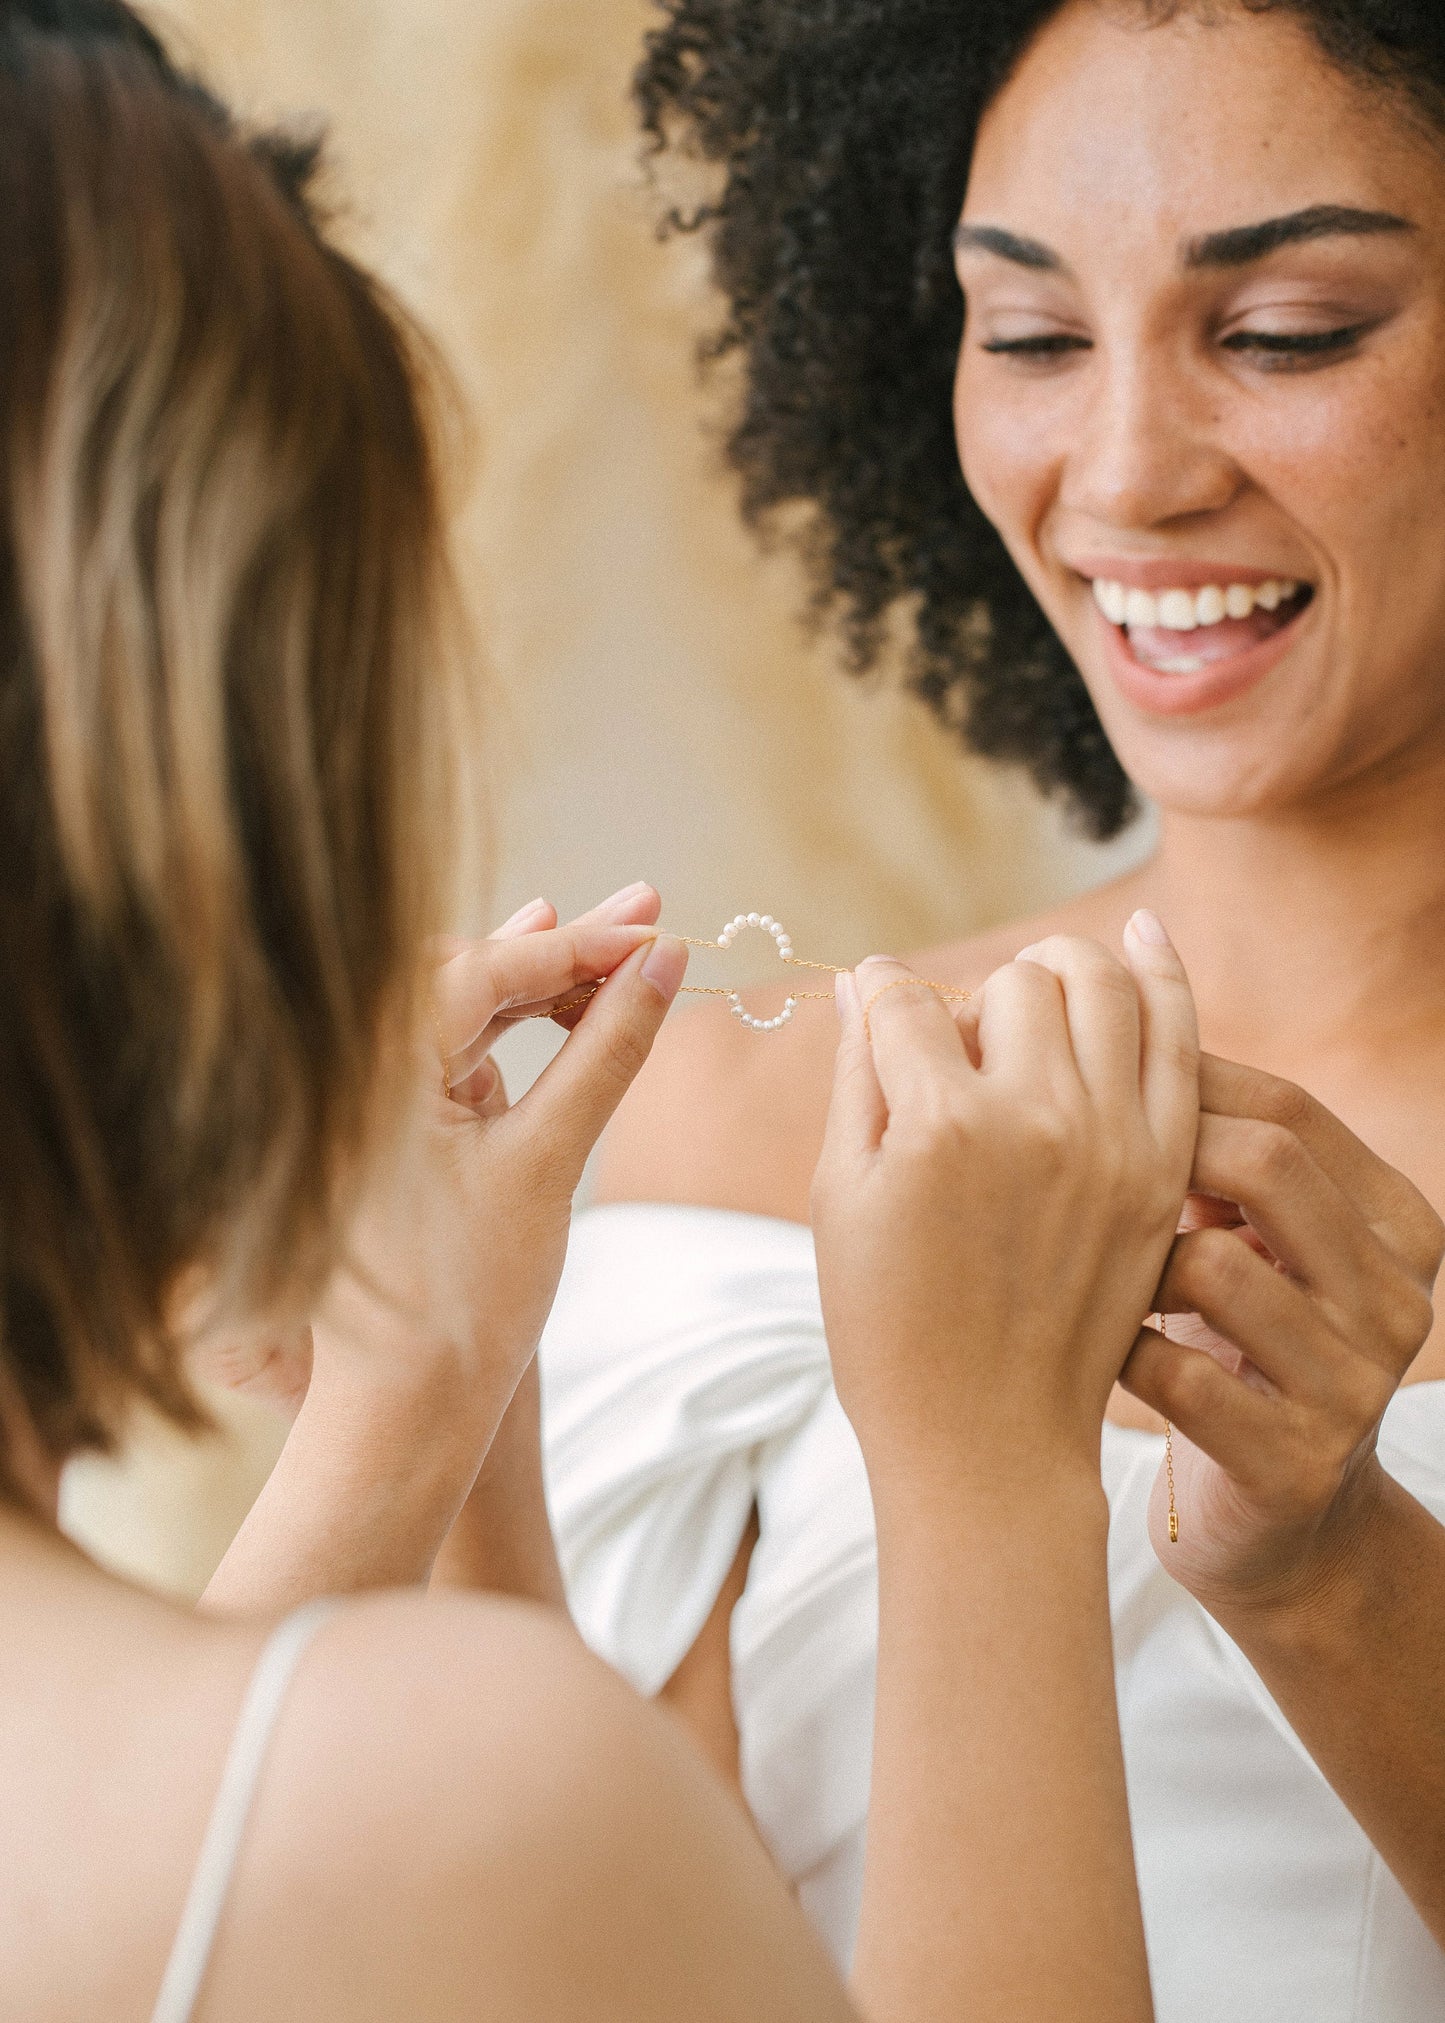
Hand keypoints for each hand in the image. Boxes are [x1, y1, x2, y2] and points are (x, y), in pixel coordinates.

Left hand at [201, 882, 683, 1445]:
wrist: (406, 1411)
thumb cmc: (467, 1299)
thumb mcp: (549, 1161)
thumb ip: (607, 1051)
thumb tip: (665, 961)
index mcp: (365, 1071)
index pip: (481, 967)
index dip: (577, 944)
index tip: (655, 927)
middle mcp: (348, 1071)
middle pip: (466, 972)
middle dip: (562, 946)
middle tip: (649, 916)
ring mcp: (362, 1100)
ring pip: (461, 1009)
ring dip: (543, 984)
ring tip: (628, 955)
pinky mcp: (384, 1128)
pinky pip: (451, 1052)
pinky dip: (514, 1031)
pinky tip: (568, 1003)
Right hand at [811, 918, 1198, 1508]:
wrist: (987, 1439)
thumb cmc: (890, 1330)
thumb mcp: (840, 1199)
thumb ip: (857, 1077)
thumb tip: (865, 981)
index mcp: (939, 1124)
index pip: (905, 1001)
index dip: (880, 995)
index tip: (876, 1004)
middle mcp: (1036, 1117)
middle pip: (1007, 983)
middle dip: (971, 998)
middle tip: (956, 1050)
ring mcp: (1112, 1140)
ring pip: (1096, 983)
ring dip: (1054, 974)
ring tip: (1031, 1003)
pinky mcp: (1161, 1166)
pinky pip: (1177, 1034)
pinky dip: (1160, 972)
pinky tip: (1138, 934)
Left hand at [1121, 1055, 1444, 1621]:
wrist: (1280, 1530)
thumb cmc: (1239, 1352)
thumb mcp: (1256, 1243)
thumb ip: (1221, 1149)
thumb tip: (1129, 998)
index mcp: (1399, 1225)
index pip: (1289, 1110)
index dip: (1177, 1084)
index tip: (1082, 1088)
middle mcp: (1398, 1300)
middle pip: (1264, 1165)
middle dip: (1149, 1156)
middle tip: (1065, 1173)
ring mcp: (1356, 1387)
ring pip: (1213, 1265)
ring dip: (1125, 1263)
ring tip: (1082, 1274)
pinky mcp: (1296, 1465)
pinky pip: (1178, 1373)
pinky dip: (1117, 1350)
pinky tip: (1093, 1351)